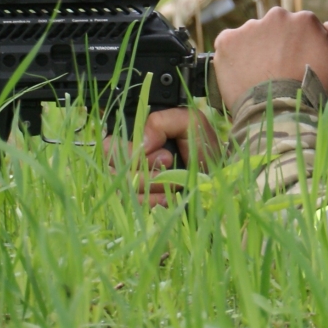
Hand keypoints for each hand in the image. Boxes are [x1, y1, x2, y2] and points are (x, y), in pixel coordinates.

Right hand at [102, 106, 218, 206]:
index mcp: (133, 139)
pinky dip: (156, 200)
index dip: (132, 153)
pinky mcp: (140, 204)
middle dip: (147, 170)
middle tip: (170, 164)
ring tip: (176, 181)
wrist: (218, 176)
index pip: (110, 147)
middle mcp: (127, 162)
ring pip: (127, 189)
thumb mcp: (188, 122)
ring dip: (155, 185)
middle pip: (116, 171)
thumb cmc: (202, 146)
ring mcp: (131, 185)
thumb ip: (162, 121)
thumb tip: (142, 143)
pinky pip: (136, 205)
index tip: (163, 153)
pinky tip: (170, 195)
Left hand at [212, 7, 327, 106]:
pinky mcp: (226, 41)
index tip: (299, 66)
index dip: (301, 48)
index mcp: (304, 20)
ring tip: (261, 78)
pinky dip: (234, 58)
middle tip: (279, 73)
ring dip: (256, 52)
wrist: (279, 116)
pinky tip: (244, 76)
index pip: (301, 28)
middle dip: (277, 46)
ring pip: (253, 37)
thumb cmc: (314, 93)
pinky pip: (230, 45)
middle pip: (276, 29)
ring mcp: (248, 28)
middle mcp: (275, 16)